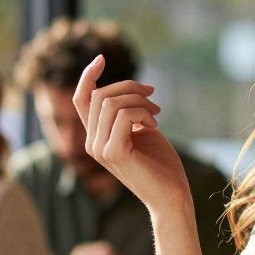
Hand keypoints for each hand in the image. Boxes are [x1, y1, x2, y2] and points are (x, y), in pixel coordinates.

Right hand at [74, 55, 190, 212]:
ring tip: (156, 115)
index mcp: (96, 137)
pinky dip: (142, 113)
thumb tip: (127, 89)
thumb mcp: (142, 130)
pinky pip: (122, 116)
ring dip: (140, 102)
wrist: (172, 196)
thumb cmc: (162, 165)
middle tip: (154, 98)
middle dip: (130, 88)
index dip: (88, 76)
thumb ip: (129, 112)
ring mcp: (99, 149)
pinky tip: (154, 126)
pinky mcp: (113, 153)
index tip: (102, 58)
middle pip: (100, 95)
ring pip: (111, 103)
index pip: (82, 99)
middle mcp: (91, 143)